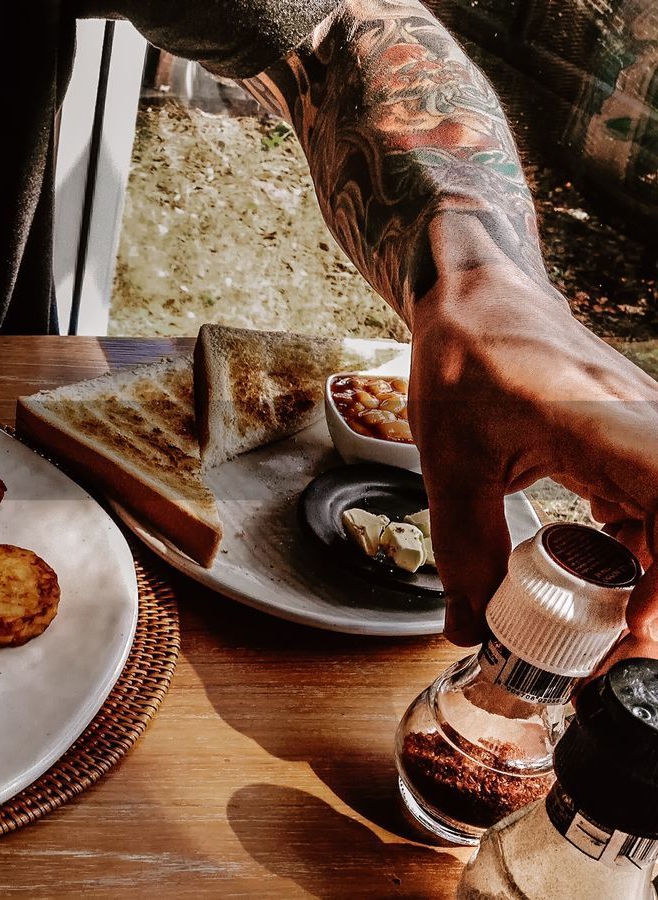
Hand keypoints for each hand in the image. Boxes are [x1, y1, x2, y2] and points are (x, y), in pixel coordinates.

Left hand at [409, 248, 657, 654]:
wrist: (477, 300)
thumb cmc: (465, 361)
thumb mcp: (449, 461)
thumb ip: (464, 547)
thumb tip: (469, 626)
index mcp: (607, 427)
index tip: (637, 623)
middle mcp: (647, 428)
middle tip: (614, 649)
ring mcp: (649, 435)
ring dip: (654, 581)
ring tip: (605, 631)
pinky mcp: (639, 446)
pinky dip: (643, 554)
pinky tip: (603, 578)